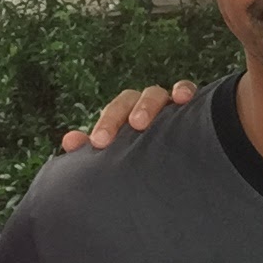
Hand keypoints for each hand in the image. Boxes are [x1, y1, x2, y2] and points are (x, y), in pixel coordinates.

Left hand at [61, 81, 197, 151]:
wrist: (175, 173)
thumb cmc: (142, 163)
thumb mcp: (118, 160)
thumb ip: (92, 152)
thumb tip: (69, 141)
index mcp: (126, 118)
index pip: (112, 112)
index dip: (105, 123)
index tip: (99, 142)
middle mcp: (145, 107)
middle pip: (129, 99)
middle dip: (119, 115)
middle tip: (112, 136)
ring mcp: (168, 105)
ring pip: (156, 94)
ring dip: (147, 104)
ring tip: (140, 122)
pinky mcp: (193, 108)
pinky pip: (188, 91)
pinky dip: (184, 90)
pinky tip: (183, 98)